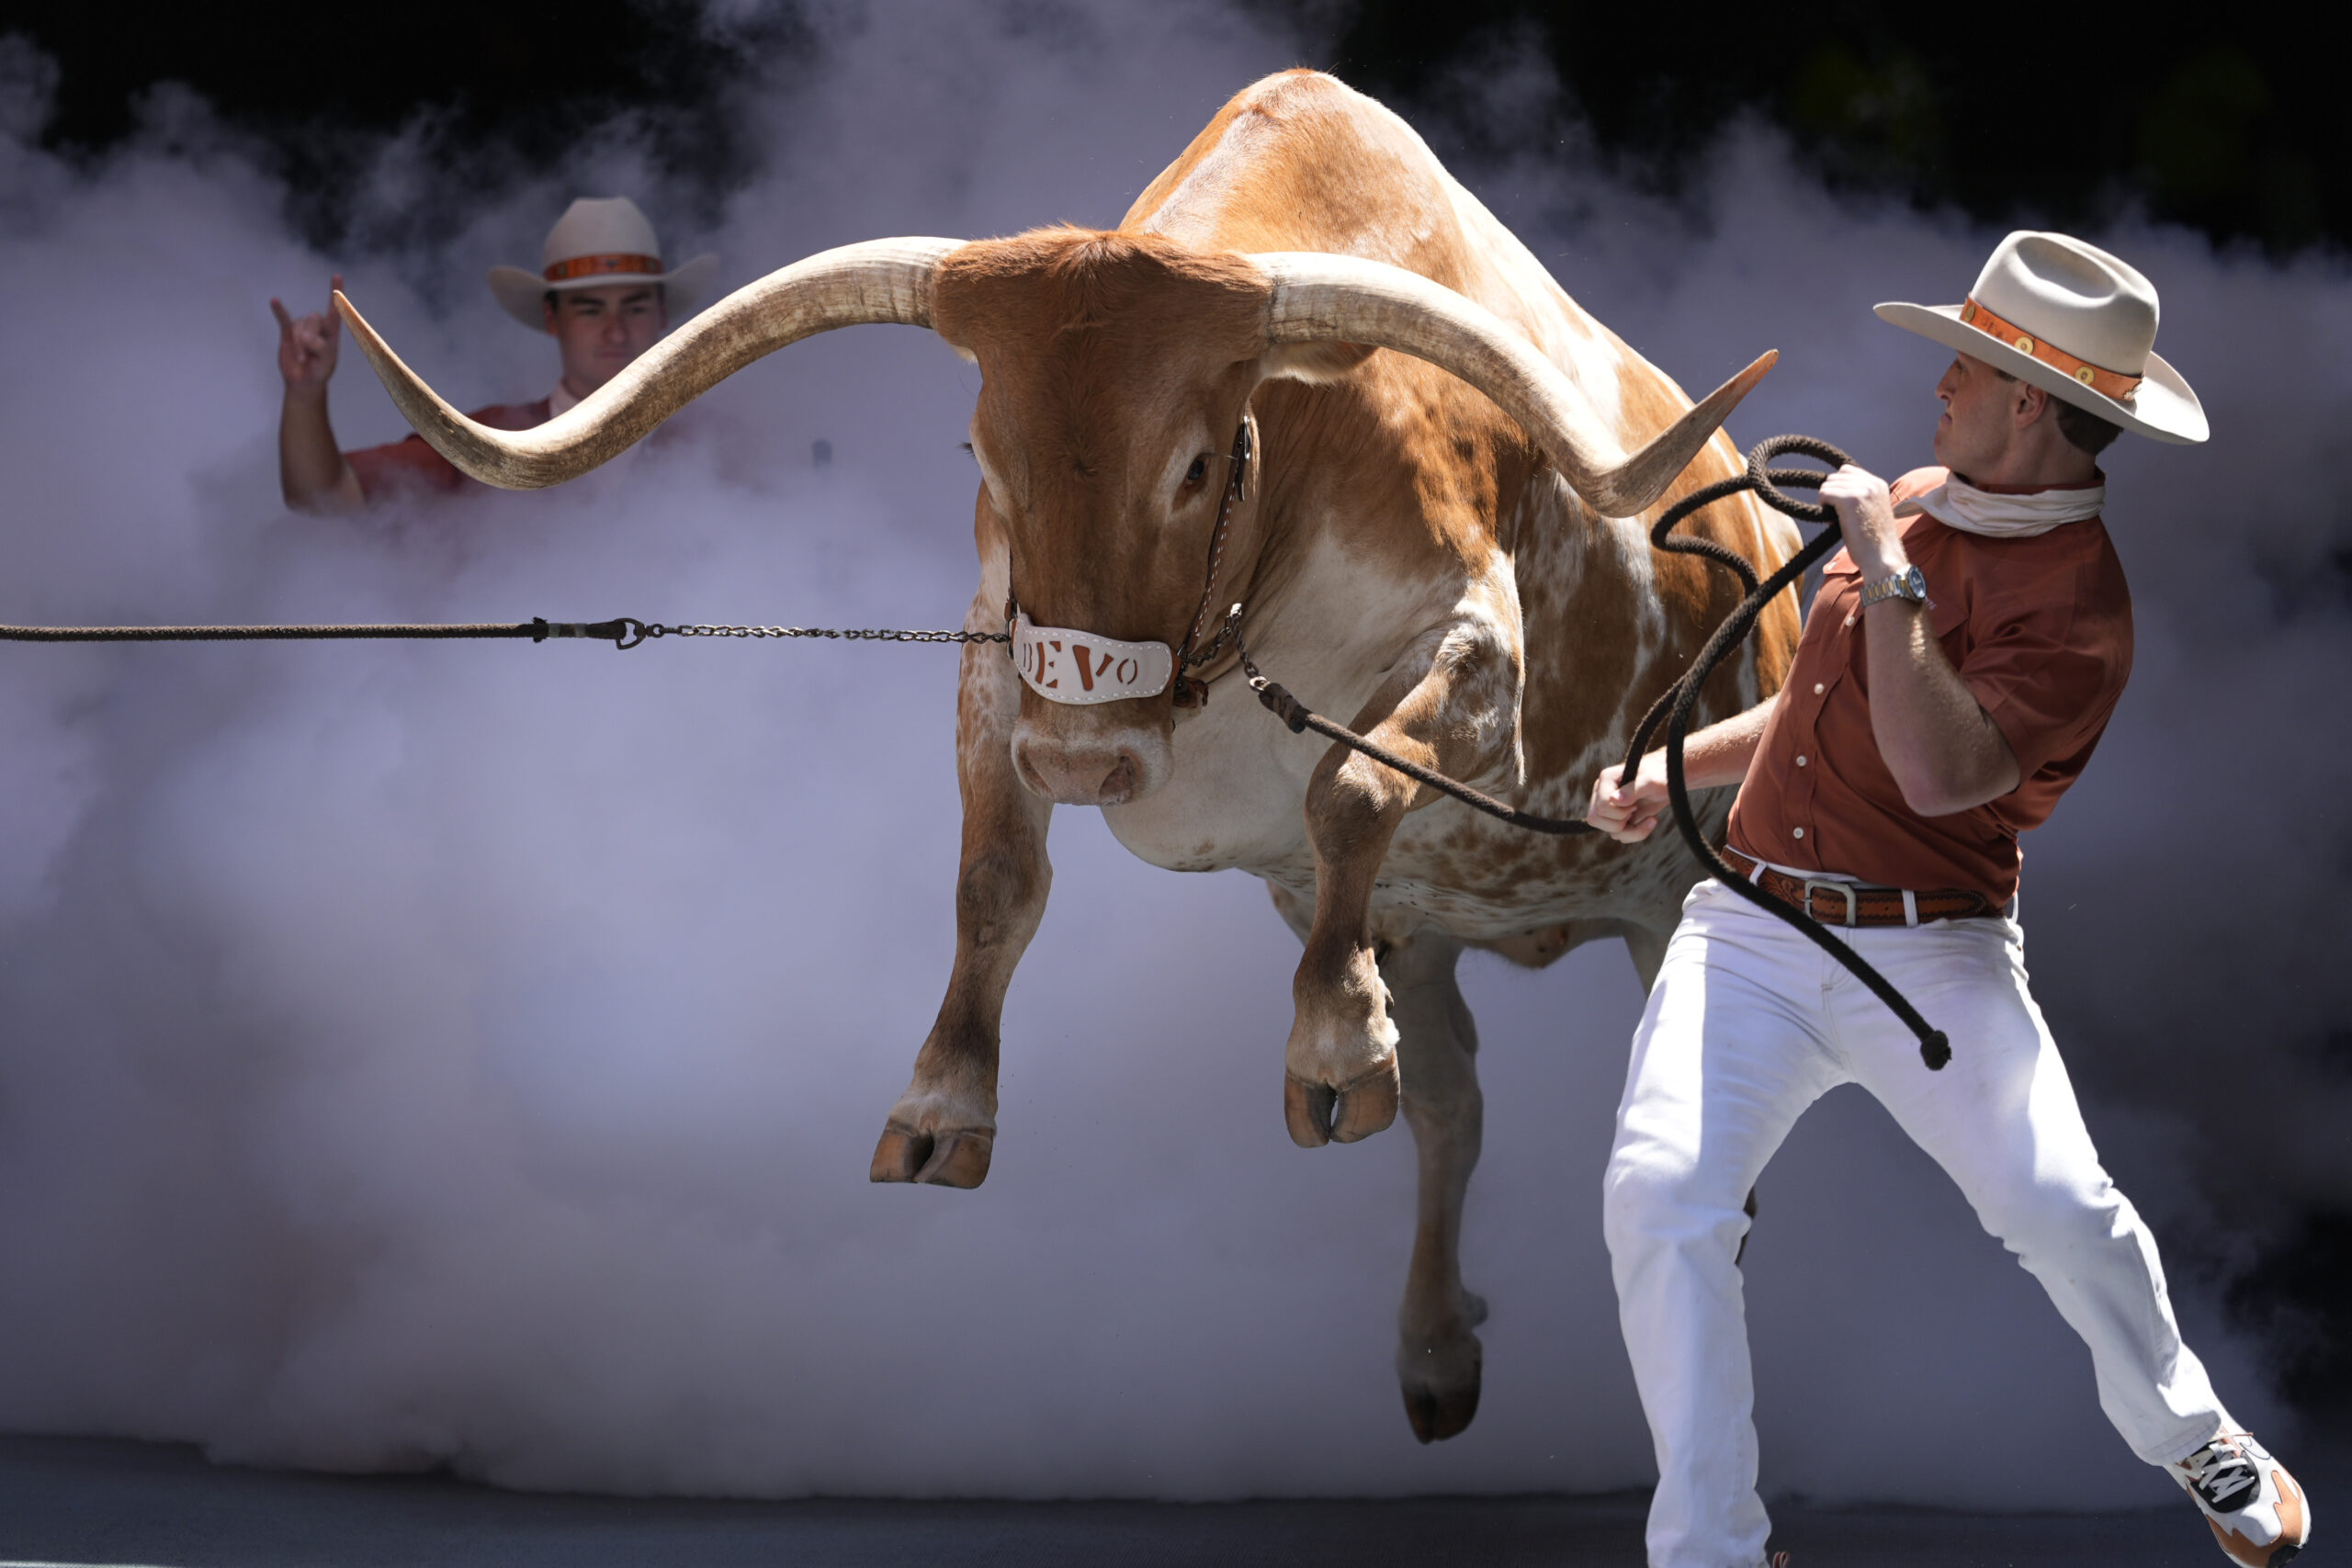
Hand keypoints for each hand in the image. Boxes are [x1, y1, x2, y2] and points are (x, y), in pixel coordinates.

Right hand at [271, 273, 343, 392]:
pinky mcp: (287, 331)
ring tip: (303, 359)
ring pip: (299, 326)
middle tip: (311, 358)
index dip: (336, 293)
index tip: (337, 276)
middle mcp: (317, 325)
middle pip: (314, 320)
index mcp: (332, 331)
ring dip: (299, 346)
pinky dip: (279, 310)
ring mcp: (301, 327)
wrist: (304, 381)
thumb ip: (321, 348)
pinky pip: (283, 318)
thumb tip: (307, 336)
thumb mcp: (326, 362)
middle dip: (310, 340)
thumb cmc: (319, 370)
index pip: (336, 309)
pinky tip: (275, 301)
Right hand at [1587, 751, 1668, 843]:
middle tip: (1636, 811)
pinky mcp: (1619, 817)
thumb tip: (1614, 800)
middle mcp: (1603, 793)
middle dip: (1619, 823)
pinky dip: (1636, 833)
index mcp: (1606, 779)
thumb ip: (1633, 790)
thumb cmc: (1661, 774)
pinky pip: (1620, 835)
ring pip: (1609, 831)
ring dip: (1632, 831)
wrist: (1670, 779)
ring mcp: (1610, 807)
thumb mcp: (1651, 780)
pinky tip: (1649, 820)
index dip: (1619, 812)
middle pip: (1595, 820)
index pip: (1601, 806)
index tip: (1636, 804)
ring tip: (1650, 819)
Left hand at [1819, 463, 1903, 580]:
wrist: (1882, 557)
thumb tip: (1831, 489)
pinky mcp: (1850, 499)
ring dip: (1827, 502)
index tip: (1843, 508)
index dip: (1839, 488)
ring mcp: (1861, 489)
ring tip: (1837, 521)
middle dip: (1832, 495)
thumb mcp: (1870, 510)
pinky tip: (1832, 521)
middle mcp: (1871, 483)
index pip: (1847, 471)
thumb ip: (1857, 496)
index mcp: (1878, 484)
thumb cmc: (1873, 541)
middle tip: (1838, 516)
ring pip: (1827, 484)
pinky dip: (1823, 507)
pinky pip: (1824, 494)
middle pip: (1835, 476)